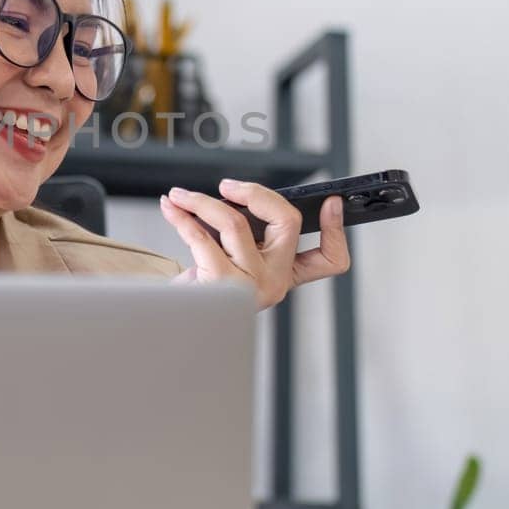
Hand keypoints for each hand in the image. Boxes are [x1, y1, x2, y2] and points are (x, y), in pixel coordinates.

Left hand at [158, 179, 350, 309]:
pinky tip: (171, 209)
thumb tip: (231, 197)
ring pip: (235, 221)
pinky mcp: (222, 284)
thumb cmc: (204, 287)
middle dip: (254, 193)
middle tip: (226, 186)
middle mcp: (275, 281)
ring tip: (180, 196)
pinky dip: (181, 217)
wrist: (176, 321)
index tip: (332, 203)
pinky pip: (201, 236)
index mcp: (285, 274)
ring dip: (200, 201)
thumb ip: (247, 234)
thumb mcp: (233, 259)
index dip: (336, 230)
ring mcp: (252, 285)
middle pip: (287, 222)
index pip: (329, 259)